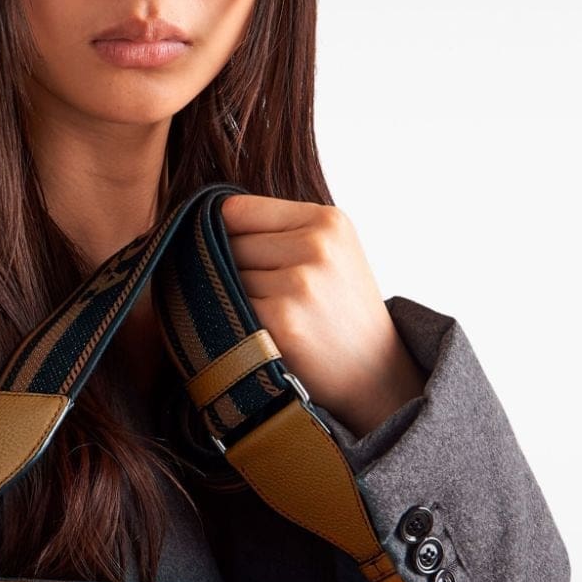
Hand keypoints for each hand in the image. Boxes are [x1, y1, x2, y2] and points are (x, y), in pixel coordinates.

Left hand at [219, 193, 427, 436]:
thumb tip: (207, 219)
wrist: (375, 373)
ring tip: (267, 315)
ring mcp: (300, 283)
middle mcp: (316, 246)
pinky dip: (234, 322)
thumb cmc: (341, 312)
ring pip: (227, 277)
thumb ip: (281, 231)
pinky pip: (231, 308)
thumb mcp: (331, 254)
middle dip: (232, 269)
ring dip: (232, 298)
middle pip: (230, 244)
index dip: (223, 234)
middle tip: (260, 296)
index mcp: (328, 221)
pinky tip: (259, 333)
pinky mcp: (282, 320)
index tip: (227, 253)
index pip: (239, 209)